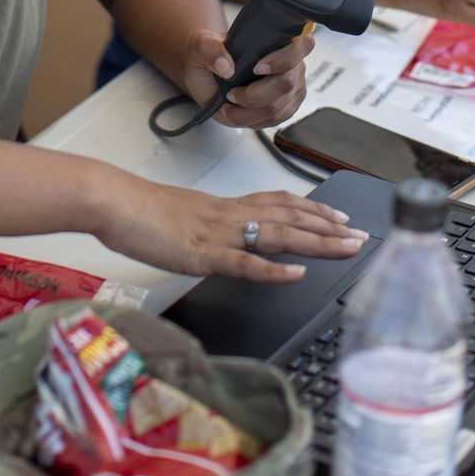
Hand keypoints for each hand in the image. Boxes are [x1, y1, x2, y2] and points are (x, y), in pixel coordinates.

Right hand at [94, 175, 367, 282]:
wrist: (114, 200)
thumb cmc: (136, 210)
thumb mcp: (177, 216)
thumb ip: (200, 225)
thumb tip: (210, 237)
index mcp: (222, 207)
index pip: (276, 203)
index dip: (311, 209)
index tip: (337, 215)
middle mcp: (228, 215)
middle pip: (288, 217)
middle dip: (328, 227)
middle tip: (360, 234)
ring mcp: (218, 233)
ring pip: (278, 235)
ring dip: (317, 242)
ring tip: (347, 248)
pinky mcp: (203, 253)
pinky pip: (245, 262)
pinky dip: (274, 270)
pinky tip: (297, 274)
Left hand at [183, 28, 310, 130]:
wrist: (209, 78)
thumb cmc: (211, 57)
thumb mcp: (202, 45)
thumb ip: (210, 50)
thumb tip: (226, 66)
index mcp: (278, 40)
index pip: (299, 46)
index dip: (283, 59)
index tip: (257, 68)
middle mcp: (291, 63)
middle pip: (285, 84)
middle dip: (253, 95)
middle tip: (231, 93)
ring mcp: (292, 87)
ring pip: (278, 108)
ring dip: (248, 112)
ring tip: (231, 103)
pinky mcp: (287, 107)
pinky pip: (275, 120)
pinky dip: (252, 120)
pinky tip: (240, 111)